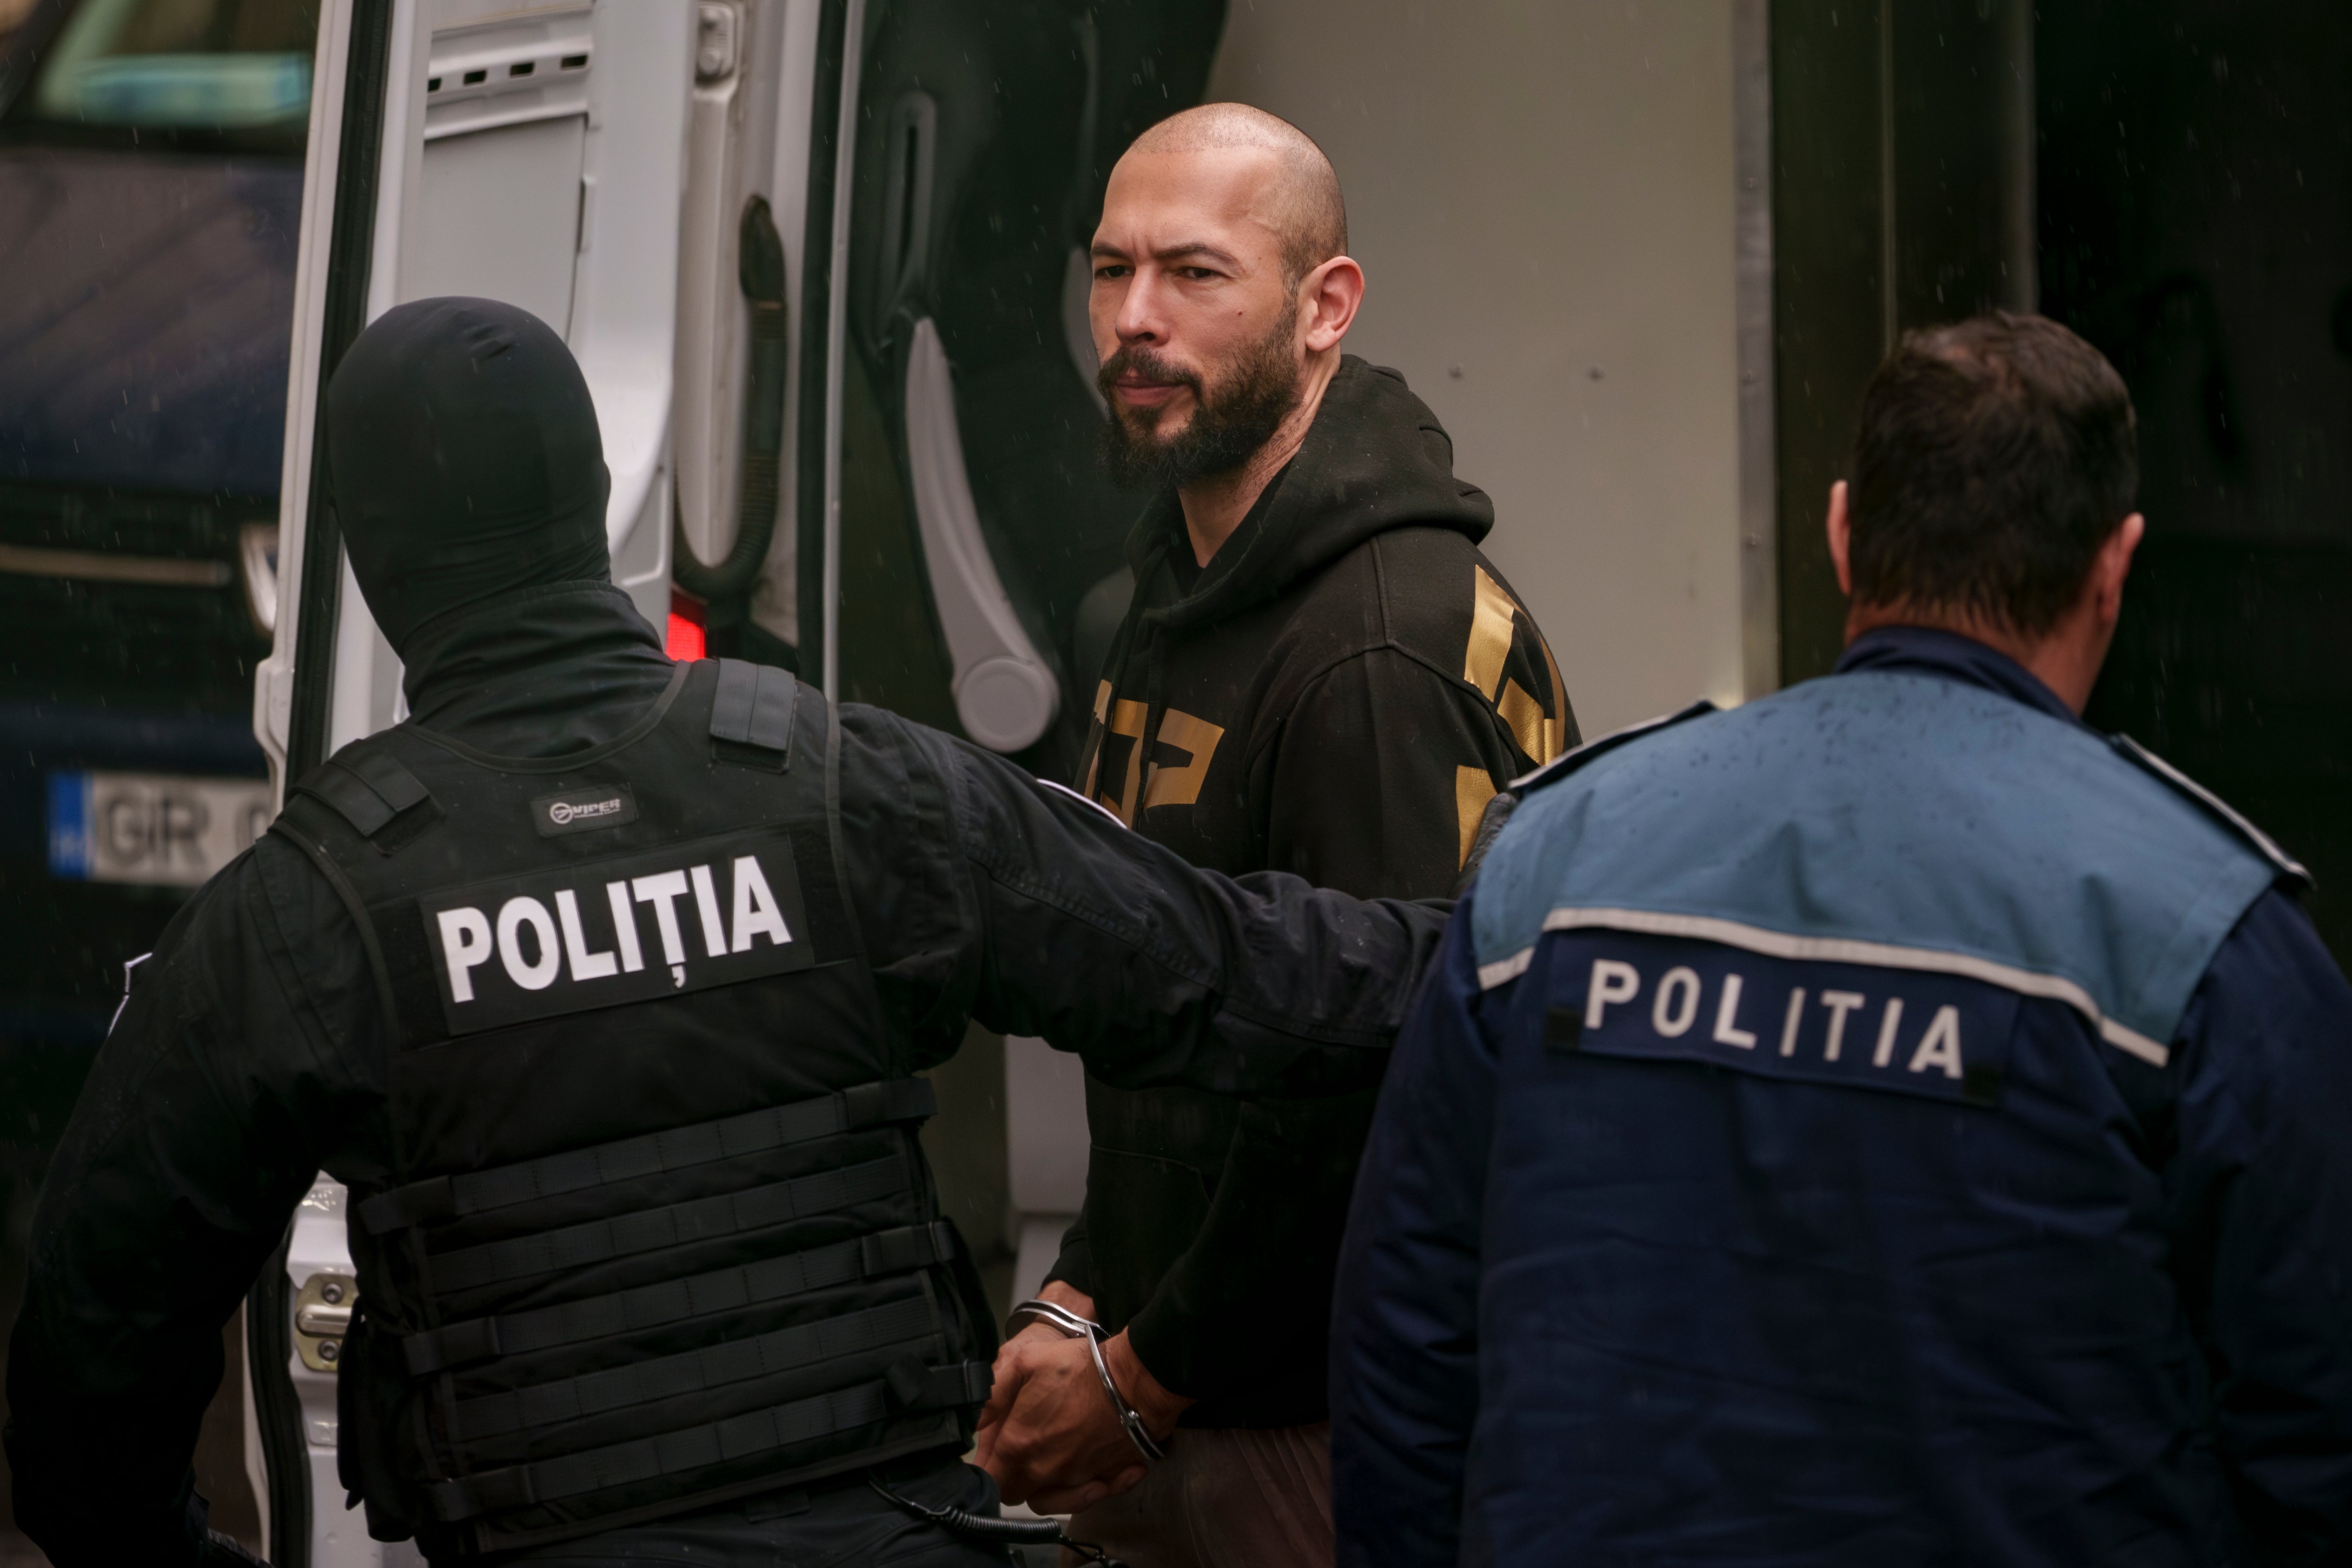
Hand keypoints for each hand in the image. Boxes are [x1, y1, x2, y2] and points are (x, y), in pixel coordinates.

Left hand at [970, 1286, 1192, 1512]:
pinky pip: (1094, 1494)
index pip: (989, 1479)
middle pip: (1016, 1494)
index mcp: (1020, 1445)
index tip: (992, 1456)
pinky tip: (1098, 1469)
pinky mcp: (1108, 1478)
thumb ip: (993, 1393)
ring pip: (1052, 1501)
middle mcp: (1045, 1470)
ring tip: (1054, 1463)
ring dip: (1049, 1488)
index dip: (984, 1471)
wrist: (1134, 1378)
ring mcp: (1077, 1478)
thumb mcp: (1024, 1361)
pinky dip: (1095, 1486)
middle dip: (1013, 1480)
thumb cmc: (1080, 1367)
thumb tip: (972, 1419)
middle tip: (1022, 1455)